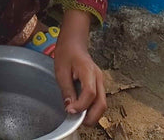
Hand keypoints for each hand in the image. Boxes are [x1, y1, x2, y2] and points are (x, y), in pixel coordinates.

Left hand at [53, 10, 106, 125]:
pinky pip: (99, 100)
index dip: (80, 106)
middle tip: (76, 120)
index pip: (90, 94)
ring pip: (102, 104)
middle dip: (90, 117)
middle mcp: (98, 77)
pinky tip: (81, 108)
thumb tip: (70, 108)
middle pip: (101, 103)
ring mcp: (100, 81)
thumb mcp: (61, 71)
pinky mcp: (98, 84)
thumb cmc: (67, 53)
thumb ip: (67, 90)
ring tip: (77, 115)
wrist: (74, 43)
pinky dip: (92, 109)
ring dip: (92, 114)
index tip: (69, 110)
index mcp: (89, 71)